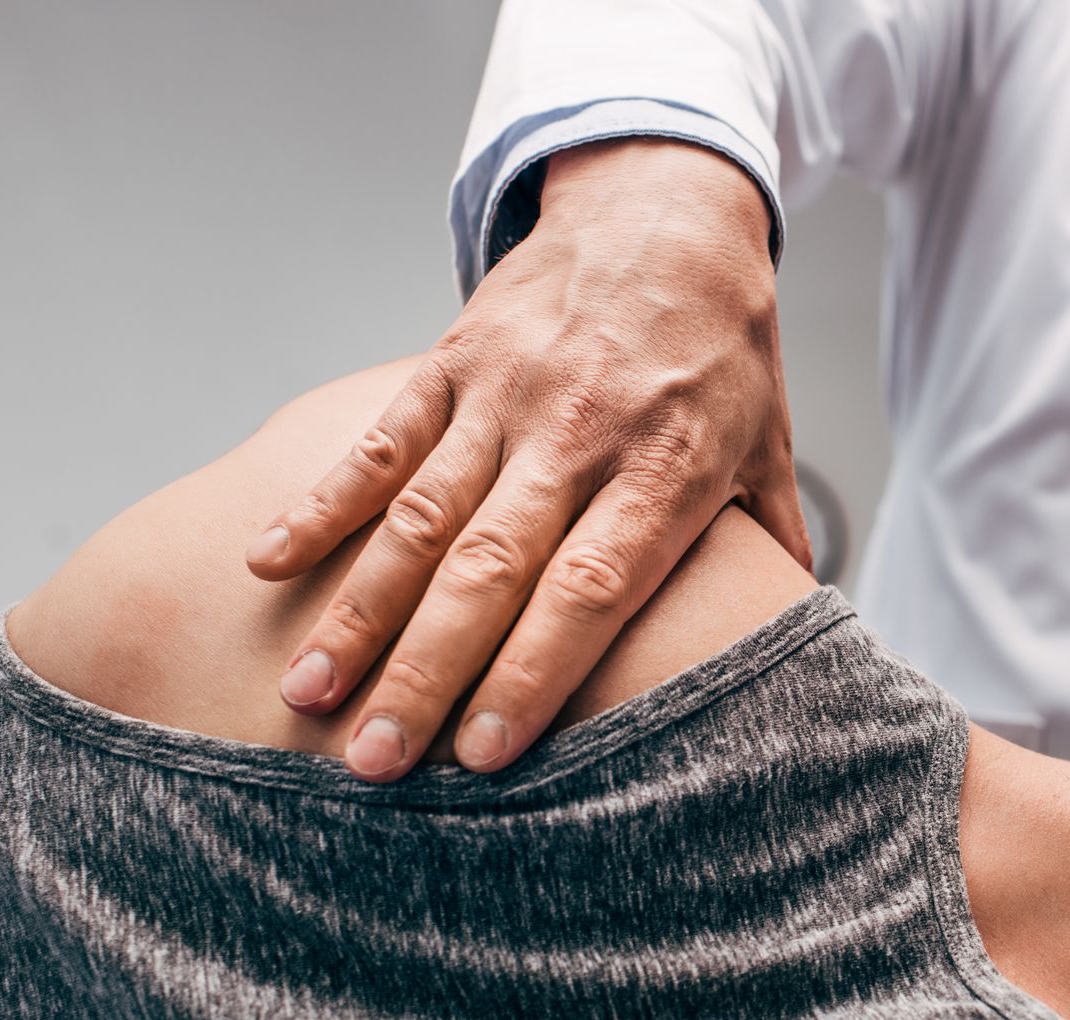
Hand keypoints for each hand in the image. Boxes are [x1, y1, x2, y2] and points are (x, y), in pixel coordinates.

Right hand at [245, 140, 807, 780]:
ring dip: (359, 613)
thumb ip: (769, 543)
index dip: (532, 673)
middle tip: (370, 762)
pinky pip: (381, 441)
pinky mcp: (453, 361)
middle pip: (491, 570)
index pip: (591, 589)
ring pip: (420, 517)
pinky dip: (323, 501)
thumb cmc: (723, 345)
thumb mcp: (766, 443)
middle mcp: (580, 436)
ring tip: (306, 695)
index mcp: (666, 469)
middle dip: (426, 674)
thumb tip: (799, 643)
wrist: (667, 208)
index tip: (483, 755)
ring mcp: (507, 395)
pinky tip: (270, 563)